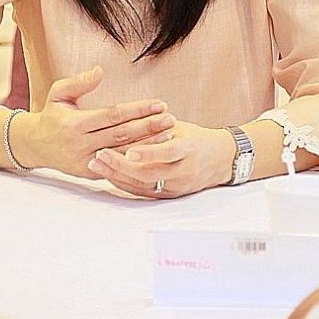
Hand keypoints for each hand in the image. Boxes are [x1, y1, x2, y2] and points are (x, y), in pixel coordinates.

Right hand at [15, 66, 175, 177]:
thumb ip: (79, 83)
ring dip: (148, 144)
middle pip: (122, 135)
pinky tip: (155, 151)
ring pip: (123, 153)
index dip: (137, 110)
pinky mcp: (92, 173)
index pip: (113, 115)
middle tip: (171, 118)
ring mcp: (87, 161)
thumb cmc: (52, 115)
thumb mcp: (58, 93)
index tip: (159, 103)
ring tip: (169, 134)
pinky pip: (118, 165)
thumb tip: (100, 71)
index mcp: (75, 123)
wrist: (35, 146)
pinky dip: (136, 158)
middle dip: (148, 127)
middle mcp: (81, 144)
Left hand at [86, 120, 235, 197]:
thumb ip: (157, 128)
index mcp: (190, 150)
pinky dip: (126, 184)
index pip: (168, 152)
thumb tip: (129, 122)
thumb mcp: (180, 128)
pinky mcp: (171, 195)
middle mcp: (184, 171)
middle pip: (150, 173)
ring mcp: (177, 186)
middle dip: (122, 165)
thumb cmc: (196, 139)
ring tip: (97, 165)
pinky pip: (144, 192)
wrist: (221, 160)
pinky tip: (109, 175)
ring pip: (144, 185)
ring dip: (118, 176)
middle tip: (99, 155)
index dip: (148, 153)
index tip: (127, 149)